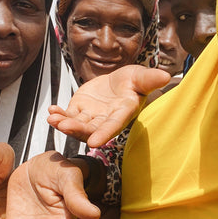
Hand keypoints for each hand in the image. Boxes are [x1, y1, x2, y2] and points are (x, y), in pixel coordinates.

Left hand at [48, 66, 169, 146]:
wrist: (119, 81)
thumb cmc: (133, 81)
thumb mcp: (140, 77)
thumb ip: (150, 79)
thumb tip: (166, 76)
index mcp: (122, 114)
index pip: (113, 126)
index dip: (104, 134)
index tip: (93, 142)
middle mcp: (105, 120)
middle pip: (90, 129)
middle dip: (77, 129)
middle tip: (64, 126)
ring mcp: (91, 116)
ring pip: (76, 124)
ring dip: (64, 123)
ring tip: (53, 118)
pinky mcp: (79, 110)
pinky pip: (67, 115)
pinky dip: (58, 114)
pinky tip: (51, 110)